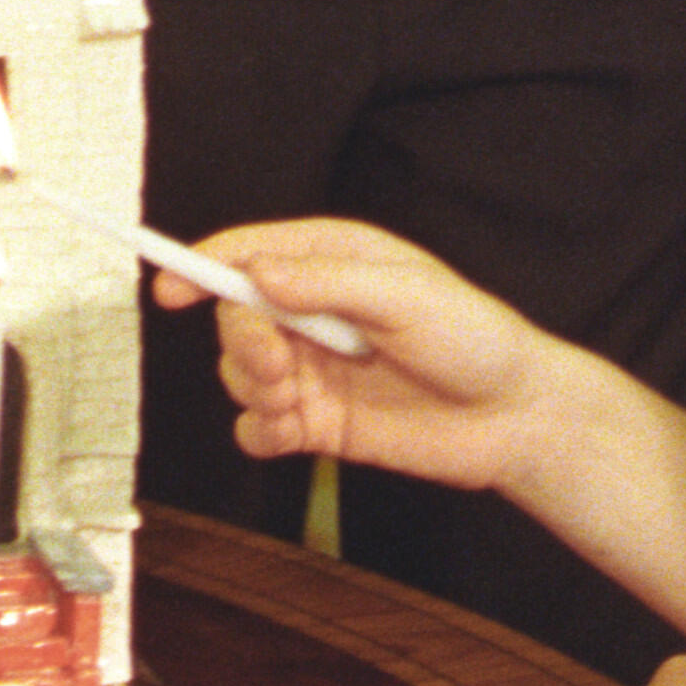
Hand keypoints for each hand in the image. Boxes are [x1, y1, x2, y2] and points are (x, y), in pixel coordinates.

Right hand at [186, 214, 564, 484]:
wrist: (514, 419)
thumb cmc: (472, 338)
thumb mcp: (404, 294)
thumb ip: (328, 283)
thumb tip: (258, 275)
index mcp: (333, 261)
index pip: (249, 253)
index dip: (204, 266)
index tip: (172, 288)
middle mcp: (315, 313)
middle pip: (236, 317)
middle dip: (241, 340)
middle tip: (276, 363)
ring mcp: (314, 369)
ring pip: (240, 373)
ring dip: (250, 388)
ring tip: (292, 401)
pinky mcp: (319, 423)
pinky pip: (258, 428)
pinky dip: (258, 432)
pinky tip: (285, 432)